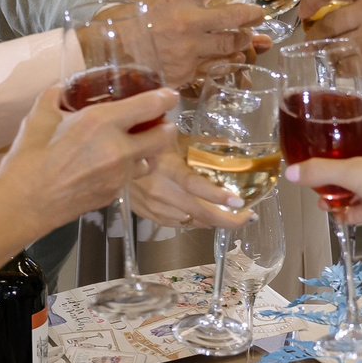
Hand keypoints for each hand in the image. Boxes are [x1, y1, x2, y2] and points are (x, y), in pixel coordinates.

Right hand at [0, 82, 180, 234]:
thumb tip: (61, 89)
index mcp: (101, 123)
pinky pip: (131, 178)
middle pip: (163, 137)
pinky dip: (130, 169)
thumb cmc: (27, 160)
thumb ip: (54, 98)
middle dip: (166, 127)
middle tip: (160, 122)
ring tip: (139, 145)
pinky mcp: (114, 195)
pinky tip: (115, 166)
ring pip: (151, 160)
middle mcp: (119, 149)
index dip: (165, 98)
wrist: (24, 205)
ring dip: (151, 151)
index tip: (170, 95)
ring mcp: (119, 176)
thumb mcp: (38, 118)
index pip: (148, 106)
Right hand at [129, 0, 263, 81]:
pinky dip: (227, 62)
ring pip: (232, 44)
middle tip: (258, 14)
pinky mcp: (187, 73)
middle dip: (253, 14)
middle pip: (237, 15)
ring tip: (246, 37)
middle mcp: (188, 20)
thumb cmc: (121, 23)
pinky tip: (231, 59)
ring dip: (244, 40)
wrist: (101, 56)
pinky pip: (216, 67)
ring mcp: (189, 49)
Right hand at [130, 147, 253, 229]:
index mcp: (167, 168)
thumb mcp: (176, 138)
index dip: (218, 195)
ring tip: (229, 214)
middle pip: (200, 213)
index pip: (195, 185)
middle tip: (248, 217)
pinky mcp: (149, 216)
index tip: (240, 202)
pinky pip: (179, 224)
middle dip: (228, 219)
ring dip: (213, 220)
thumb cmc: (148, 143)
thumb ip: (206, 144)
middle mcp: (160, 191)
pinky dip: (195, 220)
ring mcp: (153, 207)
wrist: (113, 158)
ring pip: (192, 221)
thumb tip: (235, 147)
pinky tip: (204, 214)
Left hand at [296, 0, 361, 89]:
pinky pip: (348, 67)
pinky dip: (342, 69)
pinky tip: (346, 69)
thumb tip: (360, 6)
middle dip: (314, 33)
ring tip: (327, 56)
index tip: (305, 9)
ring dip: (326, 53)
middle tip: (312, 37)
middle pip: (326, 21)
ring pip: (333, 47)